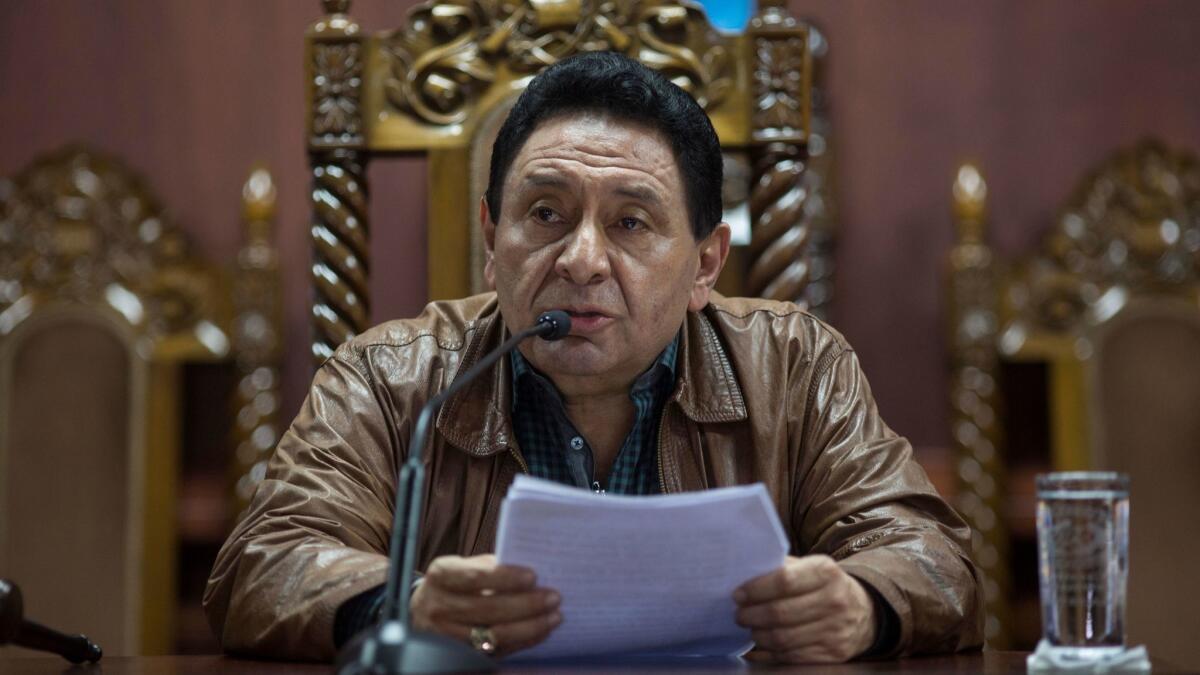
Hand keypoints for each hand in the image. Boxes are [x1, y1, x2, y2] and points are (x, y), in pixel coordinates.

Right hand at [410, 554, 561, 656]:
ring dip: (530, 626)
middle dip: (526, 604)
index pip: (474, 577)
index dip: (504, 578)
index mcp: (441, 576)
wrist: (422, 610)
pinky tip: (541, 631)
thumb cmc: (453, 582)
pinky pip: (497, 651)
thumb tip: (530, 572)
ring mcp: (447, 635)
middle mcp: (439, 606)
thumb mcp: (461, 566)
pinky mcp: (460, 655)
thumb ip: (488, 566)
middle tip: (553, 597)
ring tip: (554, 616)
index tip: (533, 576)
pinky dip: (523, 641)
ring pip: (494, 634)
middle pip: (488, 608)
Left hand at [734, 554, 875, 663]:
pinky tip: (761, 645)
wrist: (864, 612)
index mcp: (826, 572)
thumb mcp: (811, 567)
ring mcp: (835, 630)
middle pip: (780, 613)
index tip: (738, 594)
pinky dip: (770, 653)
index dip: (756, 589)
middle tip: (739, 615)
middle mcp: (834, 601)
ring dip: (758, 635)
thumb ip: (783, 568)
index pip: (784, 580)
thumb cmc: (825, 586)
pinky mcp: (832, 653)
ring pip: (783, 638)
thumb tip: (744, 574)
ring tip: (750, 628)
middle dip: (751, 615)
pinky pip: (792, 656)